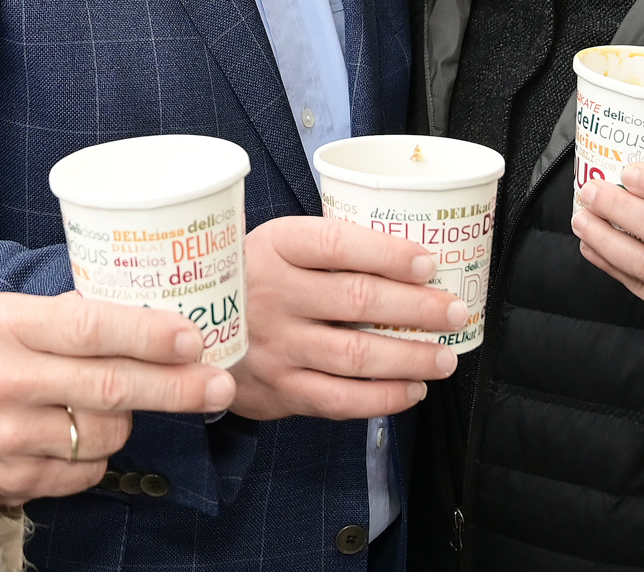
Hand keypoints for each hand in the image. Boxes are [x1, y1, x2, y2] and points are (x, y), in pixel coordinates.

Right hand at [0, 292, 235, 505]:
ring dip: (127, 419)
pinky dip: (96, 452)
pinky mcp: (9, 480)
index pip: (92, 329)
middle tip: (220, 385)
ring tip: (112, 400)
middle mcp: (5, 382)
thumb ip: (73, 317)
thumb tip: (154, 324)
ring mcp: (6, 437)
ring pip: (104, 435)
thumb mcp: (13, 311)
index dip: (149, 335)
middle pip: (111, 388)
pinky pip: (83, 472)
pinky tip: (78, 430)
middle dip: (176, 387)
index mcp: (8, 326)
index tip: (193, 339)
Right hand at [228, 215, 465, 421]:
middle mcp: (273, 295)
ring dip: (411, 357)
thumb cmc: (252, 279)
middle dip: (418, 308)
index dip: (388, 253)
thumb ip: (327, 248)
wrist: (189, 329)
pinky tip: (411, 390)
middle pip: (358, 300)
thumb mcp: (274, 245)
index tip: (428, 263)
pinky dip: (383, 398)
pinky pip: (340, 399)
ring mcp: (276, 346)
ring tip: (444, 357)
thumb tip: (410, 257)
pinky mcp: (279, 389)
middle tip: (454, 312)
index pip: (337, 244)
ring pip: (356, 355)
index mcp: (274, 247)